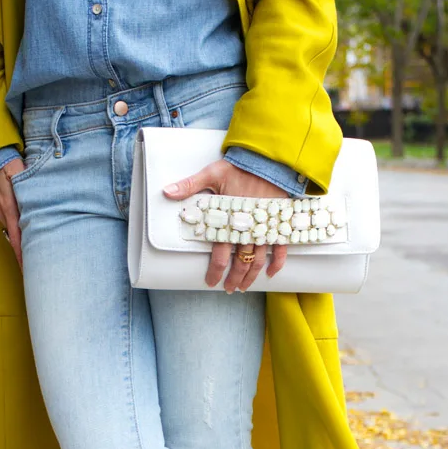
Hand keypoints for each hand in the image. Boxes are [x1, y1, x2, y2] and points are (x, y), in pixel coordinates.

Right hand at [0, 158, 24, 270]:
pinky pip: (7, 221)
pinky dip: (16, 229)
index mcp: (10, 206)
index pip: (17, 236)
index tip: (27, 269)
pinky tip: (24, 234)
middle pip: (14, 238)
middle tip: (35, 270)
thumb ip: (34, 188)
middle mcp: (1, 211)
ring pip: (11, 229)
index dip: (22, 254)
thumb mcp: (23, 173)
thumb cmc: (9, 162)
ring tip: (33, 256)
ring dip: (21, 242)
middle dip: (24, 253)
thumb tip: (49, 198)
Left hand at [163, 159, 288, 291]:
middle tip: (229, 289)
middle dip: (233, 278)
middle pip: (240, 262)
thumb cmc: (240, 167)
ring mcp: (264, 228)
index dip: (215, 271)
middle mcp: (247, 229)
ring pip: (257, 258)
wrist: (270, 160)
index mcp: (230, 221)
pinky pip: (280, 247)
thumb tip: (167, 192)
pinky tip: (271, 273)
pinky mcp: (278, 223)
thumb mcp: (212, 173)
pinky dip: (277, 261)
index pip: (220, 254)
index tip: (211, 282)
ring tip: (244, 286)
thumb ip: (190, 185)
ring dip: (251, 275)